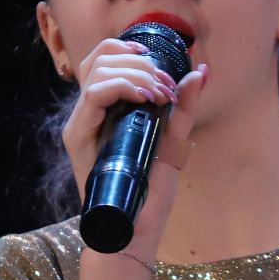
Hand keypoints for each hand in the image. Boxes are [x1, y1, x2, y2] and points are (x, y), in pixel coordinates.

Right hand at [60, 37, 209, 219]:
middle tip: (167, 86)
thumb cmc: (150, 193)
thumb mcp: (173, 143)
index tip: (158, 60)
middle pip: (100, 57)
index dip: (129, 48)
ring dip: (136, 73)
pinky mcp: (78, 137)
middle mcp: (89, 113)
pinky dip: (123, 87)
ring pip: (96, 70)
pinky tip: (146, 98)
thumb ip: (184, 108)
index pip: (104, 58)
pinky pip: (94, 95)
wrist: (134, 231)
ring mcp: (80, 124)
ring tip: (160, 94)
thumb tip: (200, 71)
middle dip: (140, 62)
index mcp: (107, 111)